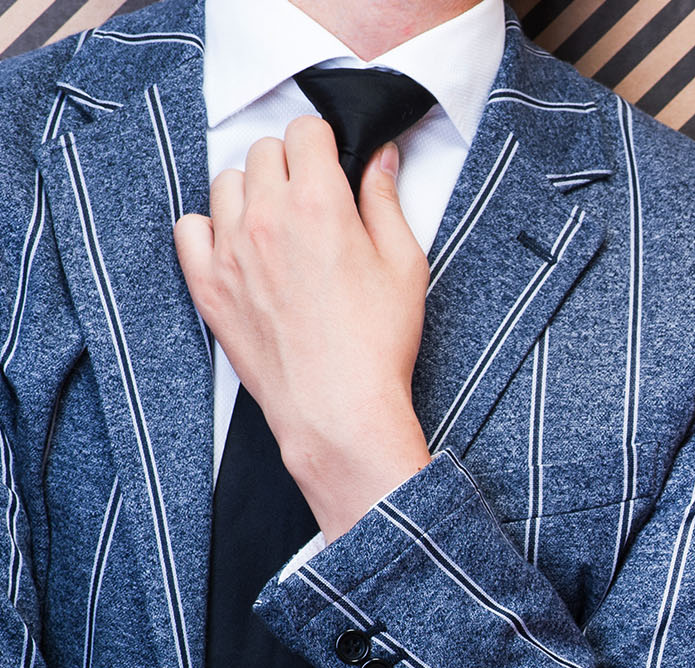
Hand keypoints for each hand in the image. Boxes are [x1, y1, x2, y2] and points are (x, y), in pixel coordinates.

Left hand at [174, 115, 430, 540]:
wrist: (337, 408)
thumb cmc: (377, 344)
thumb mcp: (404, 265)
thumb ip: (386, 201)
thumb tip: (380, 159)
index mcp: (320, 204)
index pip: (305, 131)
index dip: (325, 142)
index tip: (334, 161)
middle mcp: (267, 218)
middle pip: (264, 152)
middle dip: (291, 164)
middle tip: (314, 198)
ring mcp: (230, 250)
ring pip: (226, 183)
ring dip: (252, 191)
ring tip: (278, 224)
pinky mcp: (208, 283)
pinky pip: (190, 227)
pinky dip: (211, 227)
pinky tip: (241, 246)